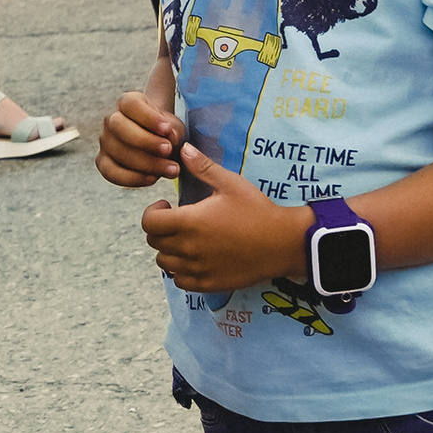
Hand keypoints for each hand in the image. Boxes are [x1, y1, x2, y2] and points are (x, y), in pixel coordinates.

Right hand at [95, 82, 183, 187]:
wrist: (160, 145)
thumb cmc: (166, 133)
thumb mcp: (175, 128)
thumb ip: (173, 131)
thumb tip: (169, 138)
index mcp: (128, 102)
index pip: (131, 104)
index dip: (148, 117)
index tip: (167, 129)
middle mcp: (111, 119)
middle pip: (118, 126)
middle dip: (145, 141)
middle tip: (168, 150)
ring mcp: (105, 141)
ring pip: (117, 151)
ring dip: (146, 163)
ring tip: (171, 169)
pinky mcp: (103, 162)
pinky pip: (111, 172)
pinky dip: (132, 178)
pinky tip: (152, 179)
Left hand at [139, 144, 310, 294]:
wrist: (283, 243)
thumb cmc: (257, 210)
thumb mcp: (230, 183)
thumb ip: (202, 167)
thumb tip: (183, 149)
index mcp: (189, 222)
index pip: (149, 222)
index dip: (153, 212)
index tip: (167, 206)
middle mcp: (188, 248)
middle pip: (154, 243)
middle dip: (160, 230)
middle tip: (177, 221)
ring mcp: (197, 269)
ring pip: (164, 263)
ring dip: (169, 251)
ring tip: (185, 240)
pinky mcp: (209, 284)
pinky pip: (180, 281)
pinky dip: (181, 271)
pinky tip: (195, 259)